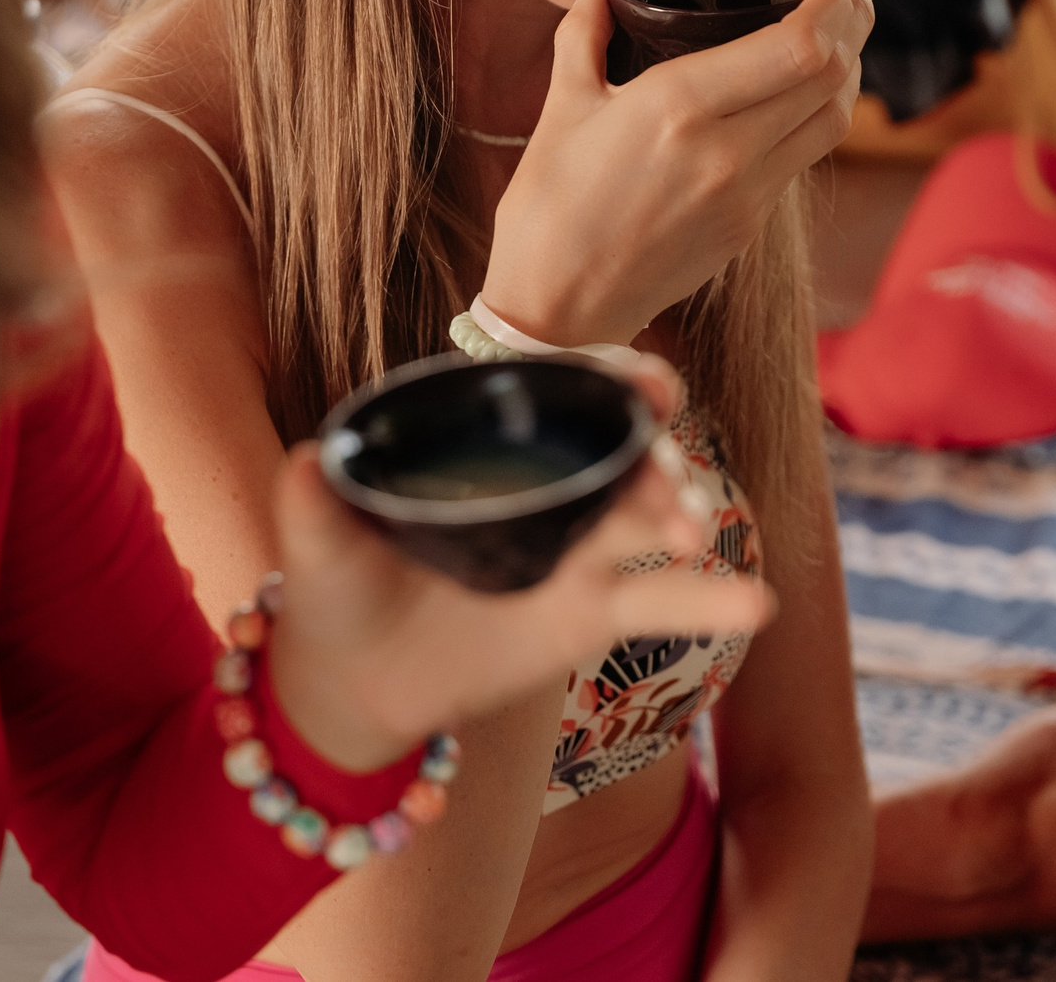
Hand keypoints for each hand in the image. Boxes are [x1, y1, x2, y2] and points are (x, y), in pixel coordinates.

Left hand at [261, 358, 771, 771]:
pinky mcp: (589, 611)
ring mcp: (573, 545)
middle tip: (663, 470)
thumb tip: (300, 462)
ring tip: (688, 530)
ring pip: (642, 517)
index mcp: (484, 441)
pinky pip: (658, 603)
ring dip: (676, 511)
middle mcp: (541, 483)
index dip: (604, 376)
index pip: (553, 391)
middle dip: (650, 446)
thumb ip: (312, 502)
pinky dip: (712, 601)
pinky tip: (755, 602)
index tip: (645, 378)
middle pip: (612, 447)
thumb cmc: (335, 588)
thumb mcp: (316, 542)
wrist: (354, 679)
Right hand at [480, 0, 872, 346]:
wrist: (555, 308)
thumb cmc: (548, 206)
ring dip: (846, 71)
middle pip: (831, 76)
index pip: (798, 47)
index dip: (829, 3)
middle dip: (852, 24)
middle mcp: (726, 151)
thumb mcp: (562, 106)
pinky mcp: (750, 226)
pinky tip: (799, 93)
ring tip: (839, 34)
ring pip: (832, 120)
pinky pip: (802, 157)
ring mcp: (746, 195)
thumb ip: (585, 30)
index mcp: (677, 107)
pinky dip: (815, 115)